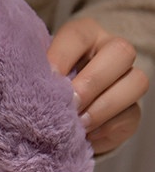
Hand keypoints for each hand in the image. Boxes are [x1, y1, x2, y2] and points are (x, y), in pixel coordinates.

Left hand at [47, 17, 149, 154]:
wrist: (57, 120)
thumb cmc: (43, 90)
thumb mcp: (38, 78)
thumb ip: (38, 78)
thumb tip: (34, 90)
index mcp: (85, 36)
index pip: (79, 35)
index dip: (62, 56)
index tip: (48, 78)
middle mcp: (110, 52)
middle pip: (121, 52)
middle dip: (92, 82)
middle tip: (69, 103)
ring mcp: (126, 80)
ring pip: (136, 81)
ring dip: (103, 106)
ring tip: (78, 124)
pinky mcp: (131, 111)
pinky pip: (131, 115)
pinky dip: (107, 128)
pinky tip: (86, 136)